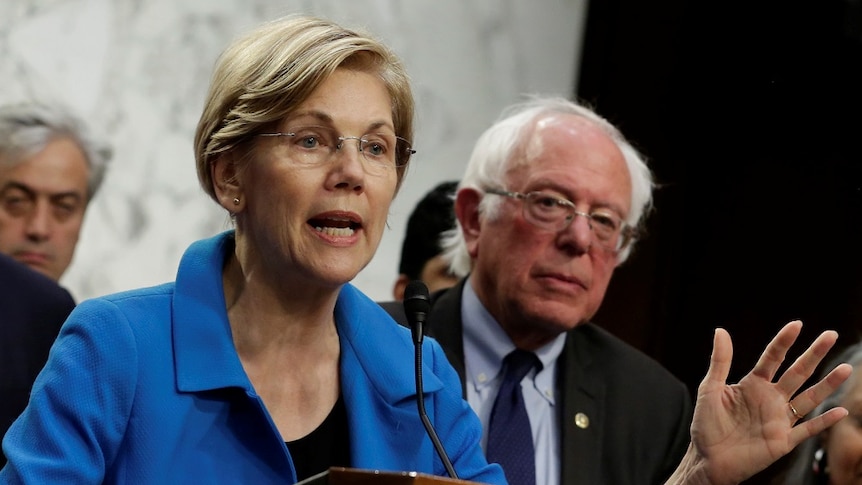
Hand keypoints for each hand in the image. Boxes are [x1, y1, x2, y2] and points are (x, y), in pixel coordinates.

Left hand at [666, 320, 851, 484]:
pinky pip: (808, 429)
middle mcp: (771, 398)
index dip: (784, 341)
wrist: (708, 459)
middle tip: (831, 334)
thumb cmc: (706, 424)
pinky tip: (840, 411)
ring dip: (827, 384)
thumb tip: (720, 330)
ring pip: (809, 398)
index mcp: (753, 384)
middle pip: (797, 372)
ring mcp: (779, 418)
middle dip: (814, 354)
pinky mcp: (783, 440)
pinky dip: (824, 421)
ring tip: (846, 368)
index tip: (797, 324)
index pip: (773, 358)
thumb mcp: (709, 389)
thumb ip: (719, 362)